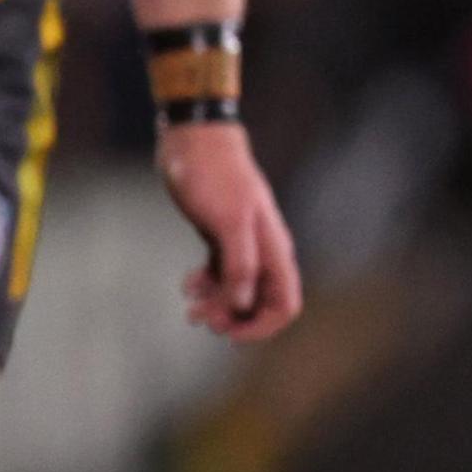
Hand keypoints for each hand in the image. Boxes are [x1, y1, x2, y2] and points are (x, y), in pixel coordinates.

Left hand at [159, 120, 302, 340]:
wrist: (194, 138)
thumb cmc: (212, 174)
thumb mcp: (226, 221)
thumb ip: (239, 263)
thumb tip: (244, 303)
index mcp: (272, 249)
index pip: (284, 304)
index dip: (261, 326)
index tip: (228, 333)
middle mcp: (262, 249)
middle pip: (262, 302)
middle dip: (235, 318)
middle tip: (200, 321)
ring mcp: (241, 242)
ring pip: (239, 289)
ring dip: (219, 305)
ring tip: (191, 309)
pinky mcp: (220, 233)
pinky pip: (220, 271)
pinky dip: (207, 284)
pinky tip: (187, 286)